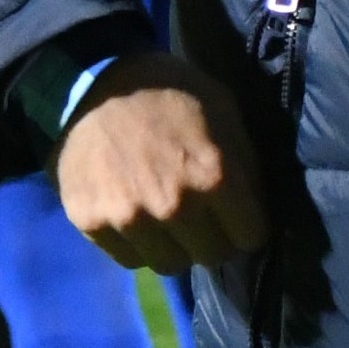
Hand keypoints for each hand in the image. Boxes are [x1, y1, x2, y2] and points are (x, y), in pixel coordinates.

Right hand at [55, 52, 267, 272]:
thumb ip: (244, 161)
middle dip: (214, 238)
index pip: (250, 237)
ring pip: (171, 265)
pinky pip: (130, 260)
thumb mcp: (224, 109)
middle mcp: (174, 206)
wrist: (95, 82)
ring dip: (175, 247)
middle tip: (203, 218)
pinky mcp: (92, 223)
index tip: (237, 214)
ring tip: (168, 220)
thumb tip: (256, 204)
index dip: (247, 224)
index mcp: (214, 176)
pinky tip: (136, 217)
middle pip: (212, 256)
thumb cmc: (170, 92)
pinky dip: (138, 246)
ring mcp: (130, 218)